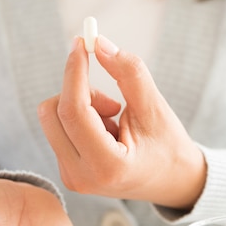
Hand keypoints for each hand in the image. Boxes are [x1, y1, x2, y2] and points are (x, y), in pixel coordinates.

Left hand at [38, 36, 205, 209]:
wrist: (173, 182)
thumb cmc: (168, 147)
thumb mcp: (154, 108)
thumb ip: (129, 73)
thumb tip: (100, 44)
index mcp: (106, 165)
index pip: (73, 111)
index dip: (74, 73)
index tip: (82, 45)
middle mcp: (80, 176)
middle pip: (52, 113)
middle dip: (79, 92)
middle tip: (112, 99)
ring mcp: (71, 176)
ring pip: (53, 118)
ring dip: (82, 106)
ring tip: (116, 119)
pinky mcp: (68, 171)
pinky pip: (59, 129)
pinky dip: (81, 119)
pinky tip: (109, 131)